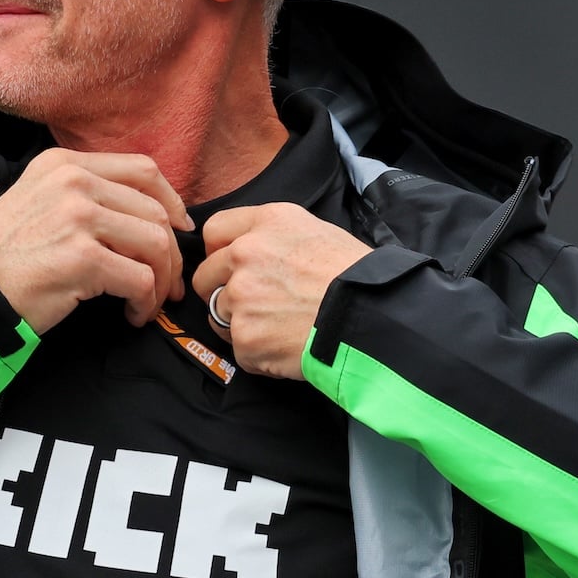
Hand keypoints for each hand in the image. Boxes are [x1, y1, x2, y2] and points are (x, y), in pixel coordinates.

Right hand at [0, 149, 192, 333]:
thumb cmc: (4, 255)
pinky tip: (131, 313)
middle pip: (155, 210)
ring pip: (155, 244)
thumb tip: (148, 214)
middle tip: (168, 284)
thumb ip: (85, 194)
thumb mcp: (38, 200)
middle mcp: (73, 182)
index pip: (142, 169)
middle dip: (170, 253)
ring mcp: (78, 217)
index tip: (178, 229)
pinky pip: (140, 279)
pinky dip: (145, 302)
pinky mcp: (83, 258)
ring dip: (161, 281)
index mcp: (65, 164)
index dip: (171, 201)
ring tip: (147, 302)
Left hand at [193, 204, 371, 378]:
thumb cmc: (356, 277)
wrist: (371, 317)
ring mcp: (240, 297)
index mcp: (266, 223)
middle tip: (256, 305)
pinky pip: (240, 349)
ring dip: (242, 324)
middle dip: (223, 291)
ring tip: (280, 327)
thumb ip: (274, 236)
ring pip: (220, 315)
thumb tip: (251, 250)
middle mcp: (245, 254)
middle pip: (206, 276)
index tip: (228, 266)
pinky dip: (260, 354)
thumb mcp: (317, 231)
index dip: (219, 252)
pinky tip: (288, 347)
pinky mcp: (244, 336)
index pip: (215, 231)